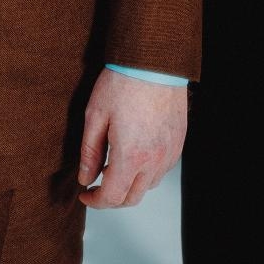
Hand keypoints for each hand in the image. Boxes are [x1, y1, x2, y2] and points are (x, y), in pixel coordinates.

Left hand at [77, 67, 187, 208]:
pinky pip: (162, 170)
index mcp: (130, 156)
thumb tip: (85, 177)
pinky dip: (146, 171)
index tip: (86, 194)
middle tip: (97, 184)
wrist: (154, 62)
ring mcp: (169, 153)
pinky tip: (135, 155)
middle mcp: (154, 160)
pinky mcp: (178, 144)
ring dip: (130, 184)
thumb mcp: (95, 115)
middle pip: (132, 198)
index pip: (112, 197)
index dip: (95, 201)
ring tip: (115, 166)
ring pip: (148, 185)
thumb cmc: (124, 83)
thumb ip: (89, 152)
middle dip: (112, 198)